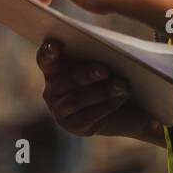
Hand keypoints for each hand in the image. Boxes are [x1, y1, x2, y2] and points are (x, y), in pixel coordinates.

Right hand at [36, 40, 163, 144]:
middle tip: (106, 70)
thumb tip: (107, 50)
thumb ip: (97, 53)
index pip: (44, 59)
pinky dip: (107, 105)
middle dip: (87, 73)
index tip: (57, 46)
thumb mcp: (103, 60)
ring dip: (101, 91)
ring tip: (122, 85)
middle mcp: (52, 90)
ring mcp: (60, 110)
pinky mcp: (74, 127)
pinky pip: (87, 116)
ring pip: (76, 100)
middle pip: (66, 80)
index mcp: (54, 68)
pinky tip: (121, 97)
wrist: (128, 105)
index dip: (48, 53)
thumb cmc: (113, 74)